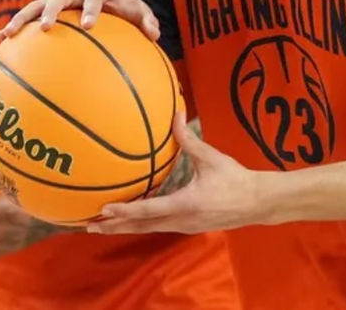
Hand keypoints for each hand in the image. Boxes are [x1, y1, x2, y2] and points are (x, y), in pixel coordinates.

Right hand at [0, 0, 159, 42]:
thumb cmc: (125, 6)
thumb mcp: (138, 11)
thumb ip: (147, 20)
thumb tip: (155, 34)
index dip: (91, 9)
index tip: (89, 25)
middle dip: (51, 10)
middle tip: (45, 28)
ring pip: (37, 5)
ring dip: (22, 19)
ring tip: (7, 35)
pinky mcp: (47, 9)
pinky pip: (28, 18)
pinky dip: (16, 28)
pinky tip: (0, 44)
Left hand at [87, 113, 267, 234]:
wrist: (257, 202)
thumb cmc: (235, 179)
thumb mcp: (211, 158)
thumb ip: (189, 140)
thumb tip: (175, 116)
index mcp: (185, 204)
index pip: (149, 210)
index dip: (125, 211)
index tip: (104, 210)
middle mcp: (181, 220)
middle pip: (141, 227)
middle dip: (114, 227)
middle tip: (88, 225)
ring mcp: (184, 226)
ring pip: (148, 229)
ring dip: (124, 228)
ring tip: (102, 226)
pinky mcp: (187, 226)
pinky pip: (158, 227)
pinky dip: (140, 225)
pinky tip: (131, 220)